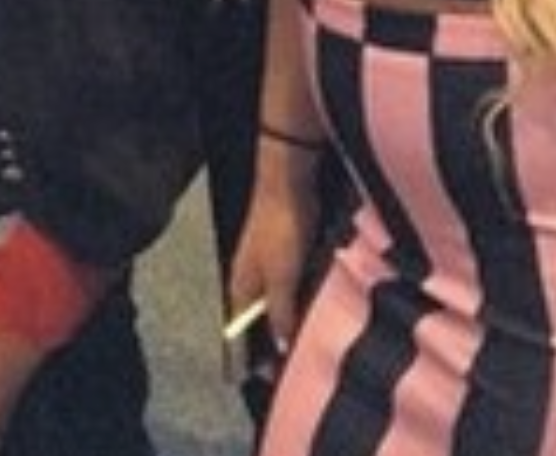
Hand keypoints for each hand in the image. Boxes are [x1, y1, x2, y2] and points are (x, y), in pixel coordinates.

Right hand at [228, 156, 319, 358]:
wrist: (289, 180)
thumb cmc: (280, 228)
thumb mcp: (281, 276)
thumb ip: (280, 311)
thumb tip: (281, 346)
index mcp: (239, 289)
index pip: (240, 335)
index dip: (255, 356)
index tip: (275, 375)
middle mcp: (248, 280)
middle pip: (259, 320)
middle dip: (276, 338)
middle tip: (300, 357)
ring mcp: (266, 264)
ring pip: (277, 301)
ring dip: (291, 316)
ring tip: (311, 333)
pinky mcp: (283, 250)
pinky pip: (290, 283)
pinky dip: (300, 296)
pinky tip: (316, 301)